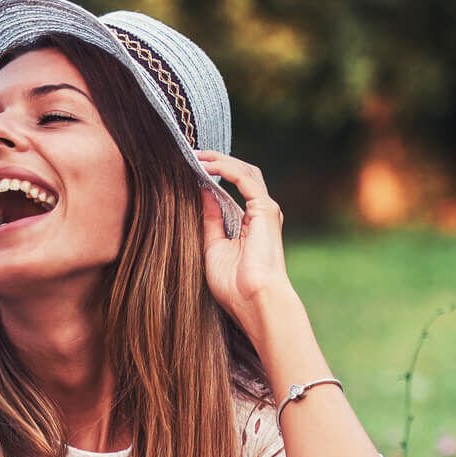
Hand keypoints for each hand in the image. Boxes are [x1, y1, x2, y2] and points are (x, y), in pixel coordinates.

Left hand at [197, 151, 302, 338]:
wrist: (253, 301)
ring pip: (244, 171)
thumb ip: (209, 219)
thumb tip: (200, 193)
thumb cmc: (235, 286)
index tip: (190, 168)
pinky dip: (225, 168)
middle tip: (192, 155)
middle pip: (241, 174)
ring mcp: (265, 210)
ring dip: (220, 161)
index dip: (214, 175)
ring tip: (196, 156)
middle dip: (217, 162)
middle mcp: (260, 213)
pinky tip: (206, 166)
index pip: (234, 188)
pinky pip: (245, 178)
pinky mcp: (265, 209)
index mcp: (251, 223)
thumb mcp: (212, 247)